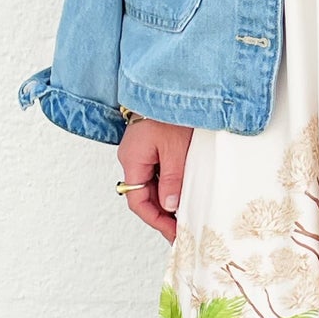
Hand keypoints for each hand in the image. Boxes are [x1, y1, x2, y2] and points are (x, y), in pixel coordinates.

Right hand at [119, 115, 192, 241]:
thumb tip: (170, 206)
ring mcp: (141, 152)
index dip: (156, 220)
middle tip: (183, 230)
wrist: (174, 84)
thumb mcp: (176, 150)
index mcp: (132, 159)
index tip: (174, 233)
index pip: (138, 201)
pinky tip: (183, 193)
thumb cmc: (171, 112)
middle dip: (163, 215)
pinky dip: (170, 186)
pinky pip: (158, 174)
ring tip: (186, 215)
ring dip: (167, 201)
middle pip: (144, 196)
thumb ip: (172, 179)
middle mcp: (132, 157)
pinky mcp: (152, 147)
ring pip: (151, 186)